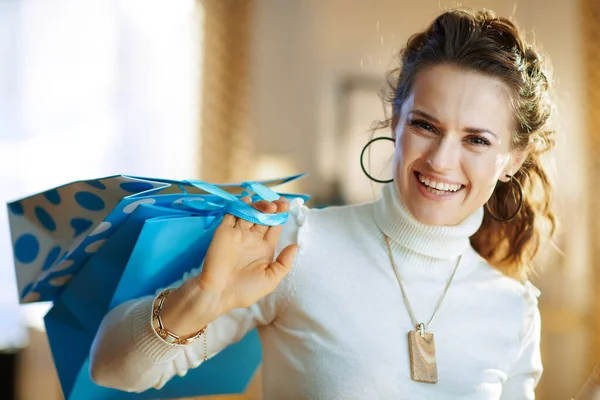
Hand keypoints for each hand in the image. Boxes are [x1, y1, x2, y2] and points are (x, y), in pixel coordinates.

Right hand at [160, 196, 297, 336]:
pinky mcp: (224, 231)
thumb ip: (284, 263)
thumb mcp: (271, 280)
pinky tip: (248, 201)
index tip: (286, 205)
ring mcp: (237, 234)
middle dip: (271, 208)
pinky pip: (232, 214)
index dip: (280, 216)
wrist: (217, 293)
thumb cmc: (244, 290)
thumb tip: (296, 246)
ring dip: (258, 205)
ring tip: (268, 206)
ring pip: (249, 213)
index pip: (274, 227)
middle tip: (278, 204)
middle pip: (263, 217)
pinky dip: (239, 205)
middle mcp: (252, 239)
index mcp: (264, 249)